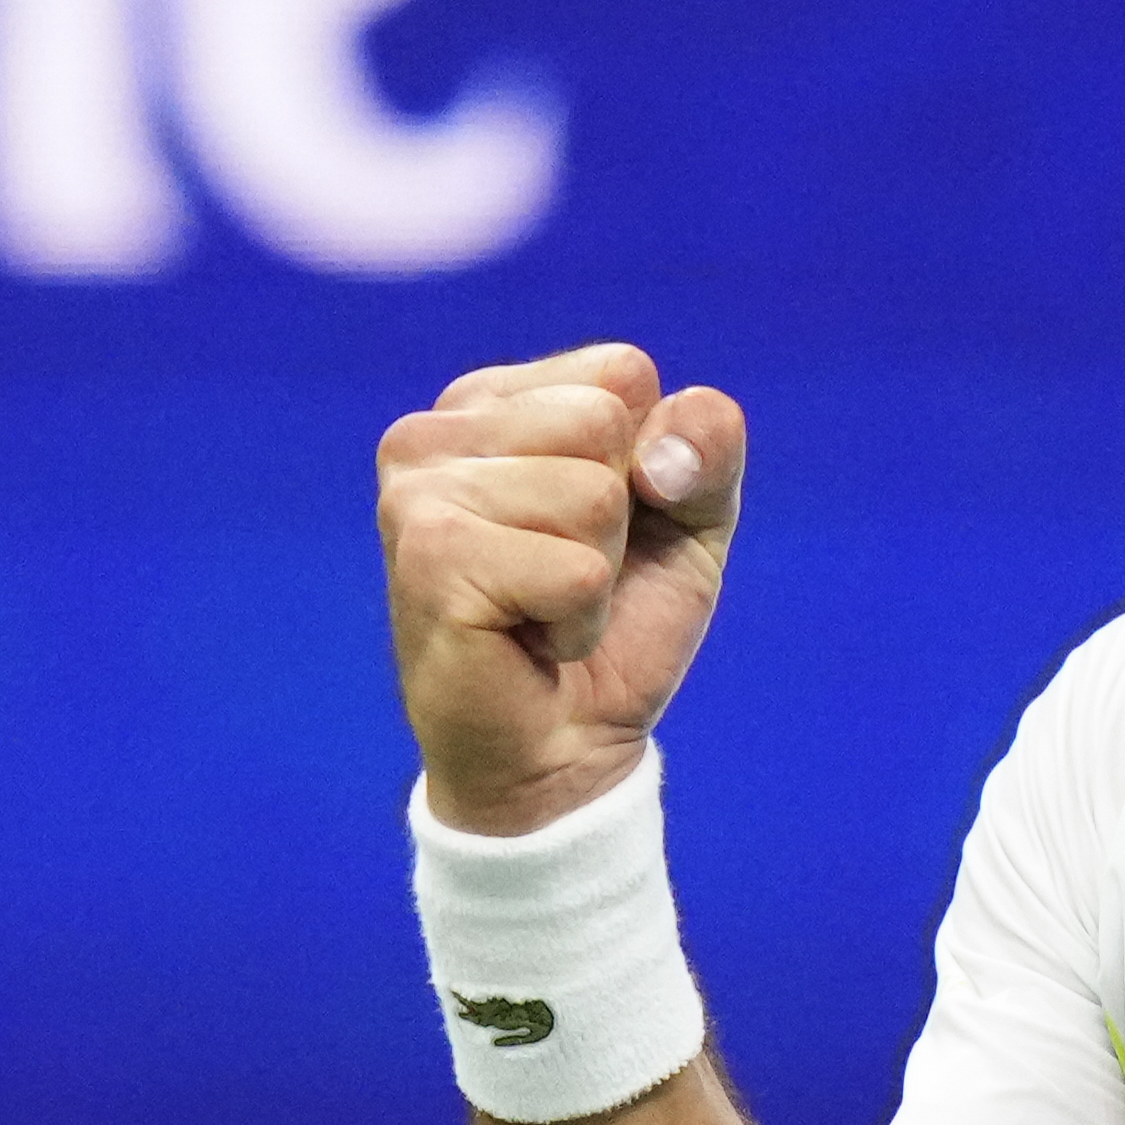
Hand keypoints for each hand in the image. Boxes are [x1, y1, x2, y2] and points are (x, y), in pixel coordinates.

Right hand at [378, 343, 747, 834]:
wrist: (561, 752)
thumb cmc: (615, 624)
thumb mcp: (690, 520)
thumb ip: (705, 448)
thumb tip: (662, 453)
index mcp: (490, 400)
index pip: (624, 372)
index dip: (653, 460)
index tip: (607, 526)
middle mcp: (433, 430)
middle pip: (605, 423)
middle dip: (622, 519)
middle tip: (569, 579)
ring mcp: (419, 492)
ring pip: (594, 496)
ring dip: (598, 577)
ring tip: (545, 611)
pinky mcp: (431, 559)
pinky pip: (577, 570)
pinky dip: (580, 622)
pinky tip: (529, 641)